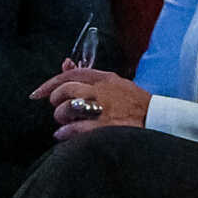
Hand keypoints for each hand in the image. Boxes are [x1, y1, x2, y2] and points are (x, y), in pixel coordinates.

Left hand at [33, 66, 150, 137]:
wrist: (159, 120)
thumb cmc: (136, 103)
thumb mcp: (116, 83)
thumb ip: (90, 76)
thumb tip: (65, 63)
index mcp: (106, 78)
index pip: (71, 74)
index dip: (51, 83)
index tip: (38, 94)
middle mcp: (103, 91)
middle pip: (66, 90)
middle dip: (56, 101)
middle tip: (59, 110)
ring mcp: (104, 108)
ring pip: (67, 108)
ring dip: (61, 117)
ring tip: (65, 123)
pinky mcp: (105, 126)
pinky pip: (74, 128)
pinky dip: (65, 132)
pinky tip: (65, 134)